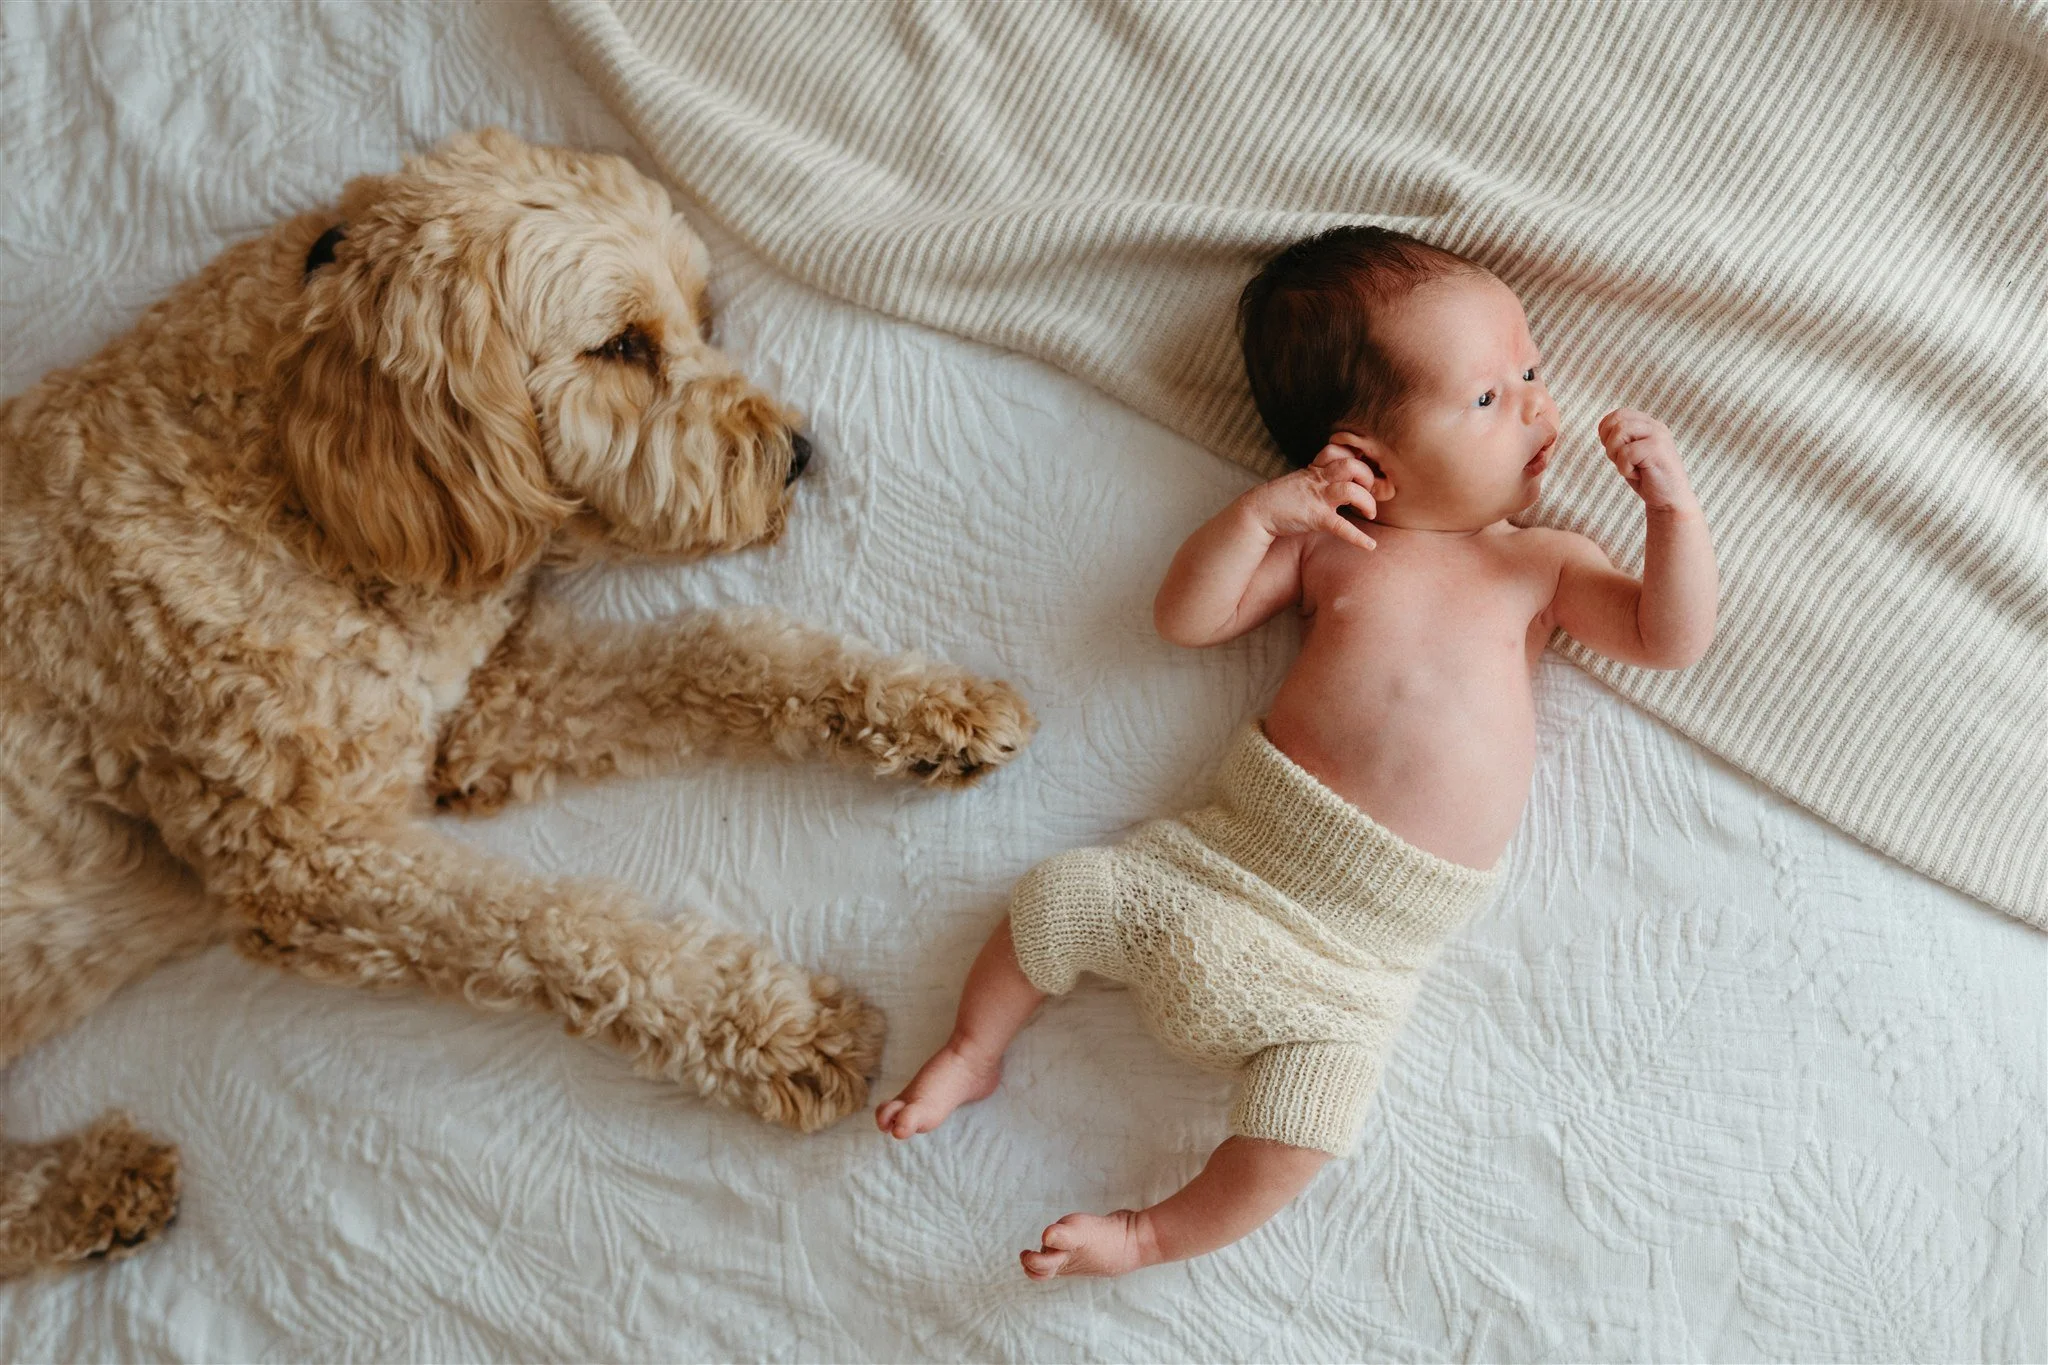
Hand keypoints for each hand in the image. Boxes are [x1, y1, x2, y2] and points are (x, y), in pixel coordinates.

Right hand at [1241, 444, 1384, 550]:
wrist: (1257, 511)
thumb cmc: (1280, 499)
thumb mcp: (1301, 481)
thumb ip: (1318, 478)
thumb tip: (1335, 482)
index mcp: (1316, 470)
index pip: (1340, 452)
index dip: (1356, 458)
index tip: (1364, 470)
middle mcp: (1319, 480)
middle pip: (1352, 465)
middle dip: (1368, 478)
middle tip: (1370, 492)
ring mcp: (1317, 498)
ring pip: (1351, 491)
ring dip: (1368, 502)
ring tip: (1370, 513)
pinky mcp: (1315, 518)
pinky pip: (1342, 526)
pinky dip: (1359, 537)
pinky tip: (1370, 545)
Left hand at [1598, 409, 1696, 512]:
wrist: (1669, 501)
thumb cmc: (1647, 479)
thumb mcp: (1630, 454)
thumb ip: (1621, 438)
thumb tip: (1603, 427)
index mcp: (1649, 425)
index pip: (1619, 414)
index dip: (1607, 431)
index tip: (1614, 451)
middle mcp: (1655, 426)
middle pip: (1618, 420)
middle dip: (1610, 443)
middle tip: (1621, 460)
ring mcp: (1658, 436)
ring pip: (1620, 431)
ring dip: (1616, 454)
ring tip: (1630, 467)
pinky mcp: (1657, 448)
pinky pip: (1626, 452)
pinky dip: (1625, 468)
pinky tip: (1639, 475)